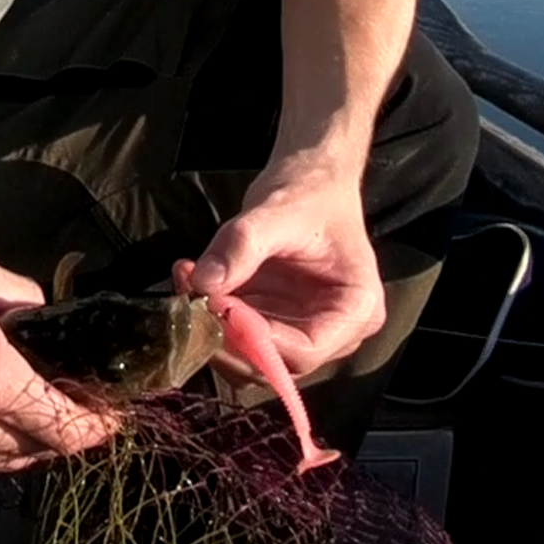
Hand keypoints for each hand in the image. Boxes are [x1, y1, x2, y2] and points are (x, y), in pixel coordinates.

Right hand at [0, 231, 115, 492]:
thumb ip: (23, 304)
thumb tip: (43, 321)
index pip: (64, 426)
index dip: (97, 426)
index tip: (113, 416)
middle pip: (38, 450)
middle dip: (67, 433)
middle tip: (80, 407)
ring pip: (3, 465)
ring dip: (30, 448)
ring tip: (40, 418)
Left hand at [176, 158, 385, 380]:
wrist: (309, 179)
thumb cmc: (311, 194)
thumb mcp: (279, 212)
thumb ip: (243, 246)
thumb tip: (204, 282)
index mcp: (356, 312)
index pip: (304, 353)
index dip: (256, 340)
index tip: (218, 306)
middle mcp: (331, 333)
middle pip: (271, 364)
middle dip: (225, 337)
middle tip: (192, 297)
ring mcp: (298, 330)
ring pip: (245, 355)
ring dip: (209, 326)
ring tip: (187, 276)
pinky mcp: (268, 322)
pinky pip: (232, 334)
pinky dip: (206, 311)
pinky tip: (189, 274)